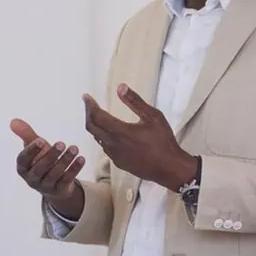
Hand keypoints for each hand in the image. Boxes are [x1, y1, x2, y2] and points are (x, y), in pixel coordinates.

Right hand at [10, 119, 85, 220]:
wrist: (55, 185)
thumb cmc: (42, 162)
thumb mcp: (35, 149)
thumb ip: (26, 135)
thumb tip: (13, 121)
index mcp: (23, 168)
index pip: (23, 160)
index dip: (31, 151)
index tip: (41, 140)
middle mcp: (32, 179)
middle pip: (40, 168)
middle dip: (51, 155)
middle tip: (61, 143)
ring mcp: (46, 187)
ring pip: (55, 174)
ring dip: (65, 161)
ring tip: (74, 148)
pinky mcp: (59, 191)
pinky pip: (66, 180)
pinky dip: (74, 169)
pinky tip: (81, 159)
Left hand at [82, 85, 198, 191]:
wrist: (169, 168)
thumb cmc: (163, 141)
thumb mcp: (153, 117)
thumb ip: (135, 102)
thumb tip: (120, 88)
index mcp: (120, 131)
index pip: (97, 116)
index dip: (90, 105)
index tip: (86, 97)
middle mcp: (113, 144)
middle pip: (92, 127)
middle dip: (88, 114)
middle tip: (89, 105)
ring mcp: (114, 155)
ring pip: (98, 139)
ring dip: (95, 127)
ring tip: (98, 117)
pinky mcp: (118, 163)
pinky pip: (105, 148)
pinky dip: (103, 138)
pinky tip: (110, 134)